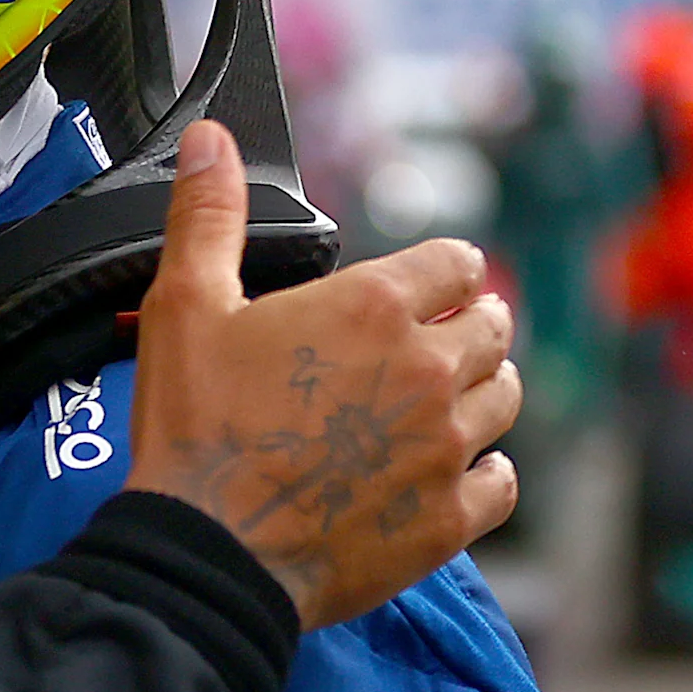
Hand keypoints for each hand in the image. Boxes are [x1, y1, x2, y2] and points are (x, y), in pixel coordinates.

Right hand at [123, 121, 521, 630]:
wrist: (208, 549)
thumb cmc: (195, 427)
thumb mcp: (186, 305)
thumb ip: (208, 216)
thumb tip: (211, 142)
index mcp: (372, 307)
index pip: (455, 260)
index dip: (444, 267)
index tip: (431, 281)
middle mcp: (428, 369)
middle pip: (493, 326)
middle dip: (471, 322)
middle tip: (438, 337)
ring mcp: (446, 446)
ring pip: (506, 398)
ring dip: (483, 390)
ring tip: (446, 399)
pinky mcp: (450, 517)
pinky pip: (501, 481)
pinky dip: (485, 472)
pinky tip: (450, 471)